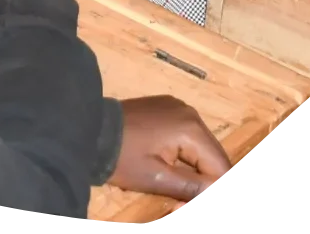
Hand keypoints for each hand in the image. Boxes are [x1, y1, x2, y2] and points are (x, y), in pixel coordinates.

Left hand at [109, 97, 230, 200]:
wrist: (88, 129)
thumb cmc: (122, 158)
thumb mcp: (157, 178)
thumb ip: (193, 187)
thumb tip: (218, 192)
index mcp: (191, 128)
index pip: (221, 166)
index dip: (213, 189)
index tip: (191, 203)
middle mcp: (190, 113)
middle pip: (214, 154)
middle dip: (207, 179)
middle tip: (186, 200)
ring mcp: (178, 107)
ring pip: (201, 145)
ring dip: (197, 167)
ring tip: (181, 187)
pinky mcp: (166, 107)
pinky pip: (187, 133)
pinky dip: (186, 152)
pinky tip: (171, 165)